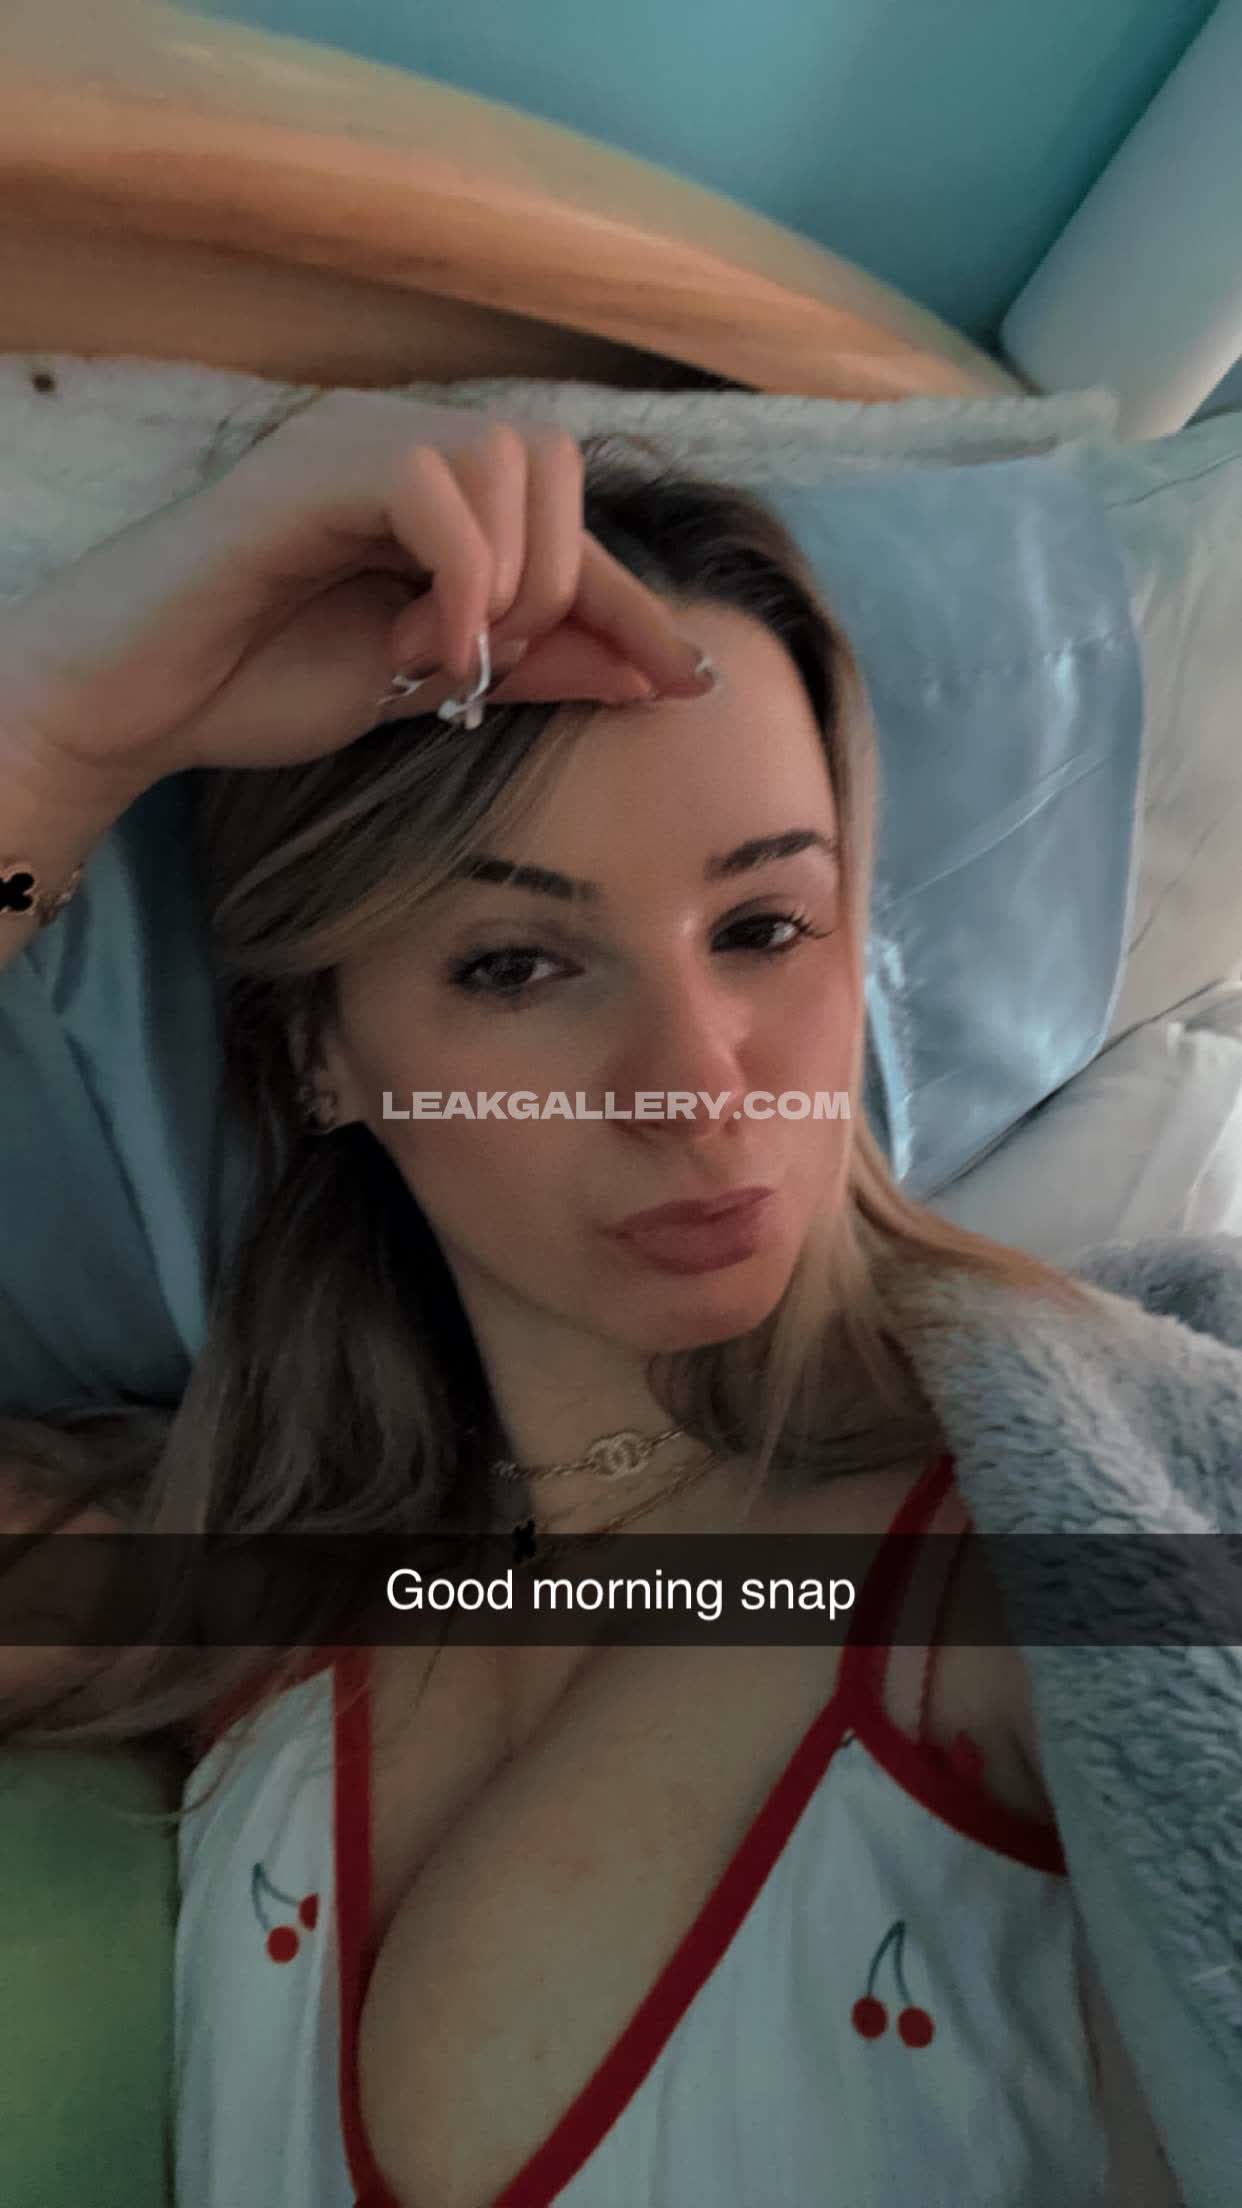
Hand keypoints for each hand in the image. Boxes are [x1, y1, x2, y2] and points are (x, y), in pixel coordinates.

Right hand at [0, 391, 711, 802]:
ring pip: (508, 457)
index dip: (634, 603)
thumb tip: (646, 674)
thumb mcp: (426, 686)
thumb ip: (531, 667)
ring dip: (505, 579)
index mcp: (436, 495)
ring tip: (436, 654)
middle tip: (487, 663)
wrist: (140, 701)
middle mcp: (402, 446)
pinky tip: (417, 643)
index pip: (568, 525)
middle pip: (555, 462)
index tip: (691, 682)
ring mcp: (353, 442)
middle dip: (557, 583)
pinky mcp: (310, 466)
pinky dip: (457, 573)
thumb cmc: (258, 682)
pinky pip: (433, 484)